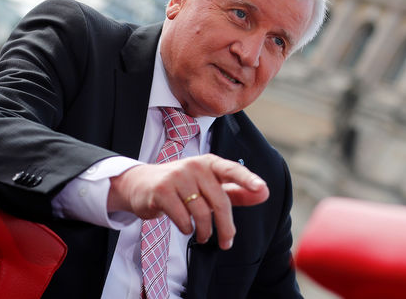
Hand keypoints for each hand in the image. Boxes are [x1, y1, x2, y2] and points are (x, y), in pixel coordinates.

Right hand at [107, 153, 268, 249]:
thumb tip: (265, 193)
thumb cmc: (182, 186)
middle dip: (226, 226)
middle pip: (219, 201)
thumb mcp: (209, 185)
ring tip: (203, 235)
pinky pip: (182, 217)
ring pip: (201, 212)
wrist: (141, 185)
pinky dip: (187, 228)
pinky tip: (185, 227)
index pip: (232, 170)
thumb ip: (237, 191)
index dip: (248, 180)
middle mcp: (195, 166)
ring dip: (204, 231)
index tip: (262, 189)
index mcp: (210, 163)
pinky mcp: (162, 190)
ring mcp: (177, 177)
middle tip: (227, 242)